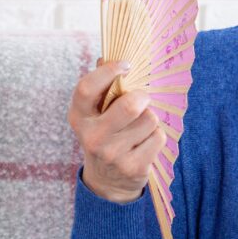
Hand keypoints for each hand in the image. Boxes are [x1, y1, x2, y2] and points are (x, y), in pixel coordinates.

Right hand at [67, 57, 166, 203]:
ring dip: (150, 119)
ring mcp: (112, 154)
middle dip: (142, 97)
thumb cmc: (106, 134)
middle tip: (142, 99)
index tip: (126, 65)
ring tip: (140, 128)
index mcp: (79, 116)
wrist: (107, 181)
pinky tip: (145, 143)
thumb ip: (101, 86)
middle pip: (130, 104)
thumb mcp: (96, 113)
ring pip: (149, 119)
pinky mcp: (132, 167)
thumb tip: (107, 56)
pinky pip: (158, 137)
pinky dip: (157, 136)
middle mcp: (91, 136)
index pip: (87, 88)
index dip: (108, 71)